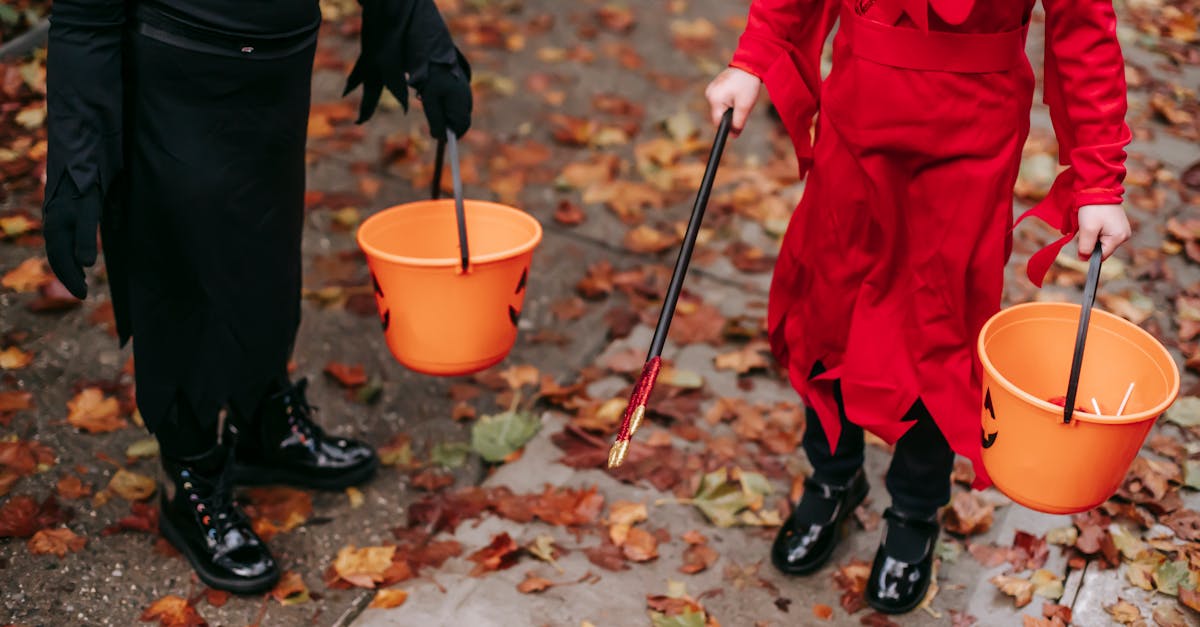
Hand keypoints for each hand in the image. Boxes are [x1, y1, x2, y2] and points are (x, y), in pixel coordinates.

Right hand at [42, 177, 100, 298]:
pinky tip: (78, 254)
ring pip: (58, 246)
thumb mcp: (90, 210)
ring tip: (79, 278)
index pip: (61, 261)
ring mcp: (56, 215)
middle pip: (57, 256)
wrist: (80, 153)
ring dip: (67, 264)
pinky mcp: (63, 209)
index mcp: (57, 227)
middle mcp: (53, 223)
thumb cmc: (86, 183)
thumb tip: (85, 265)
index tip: (83, 295)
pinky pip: (62, 236)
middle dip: (68, 275)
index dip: (71, 279)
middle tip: (82, 293)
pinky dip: (68, 250)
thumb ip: (86, 236)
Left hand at [417, 62, 471, 139]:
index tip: (439, 136)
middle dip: (447, 123)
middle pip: (460, 120)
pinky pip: (456, 103)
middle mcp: (467, 99)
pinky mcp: (462, 88)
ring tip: (431, 101)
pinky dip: (446, 104)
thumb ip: (436, 120)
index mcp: (461, 102)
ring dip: (445, 113)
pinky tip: (435, 94)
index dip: (452, 134)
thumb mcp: (429, 100)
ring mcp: (466, 93)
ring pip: (457, 112)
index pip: (462, 127)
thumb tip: (440, 137)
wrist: (434, 52)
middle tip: (432, 116)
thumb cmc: (431, 77)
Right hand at [704, 67, 761, 135]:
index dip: (728, 125)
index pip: (718, 122)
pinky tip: (736, 92)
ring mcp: (710, 89)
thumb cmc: (747, 85)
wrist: (749, 64)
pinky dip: (729, 100)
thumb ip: (738, 123)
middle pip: (718, 115)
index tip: (738, 121)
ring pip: (720, 108)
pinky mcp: (714, 86)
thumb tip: (733, 136)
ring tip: (740, 96)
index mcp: (714, 99)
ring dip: (730, 107)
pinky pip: (720, 100)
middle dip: (730, 114)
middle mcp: (709, 94)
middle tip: (742, 104)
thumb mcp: (745, 106)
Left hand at [1076, 204, 1130, 259]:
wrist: (1099, 188)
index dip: (1089, 252)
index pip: (1102, 256)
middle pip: (1102, 248)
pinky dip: (1096, 230)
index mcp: (1119, 238)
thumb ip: (1086, 247)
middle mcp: (1124, 235)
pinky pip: (1104, 233)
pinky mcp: (1117, 224)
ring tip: (1091, 222)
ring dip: (1093, 235)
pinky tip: (1094, 220)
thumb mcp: (1087, 230)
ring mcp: (1122, 229)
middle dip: (1091, 242)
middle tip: (1086, 228)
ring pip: (1102, 241)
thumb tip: (1084, 259)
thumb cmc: (1093, 209)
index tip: (1082, 241)